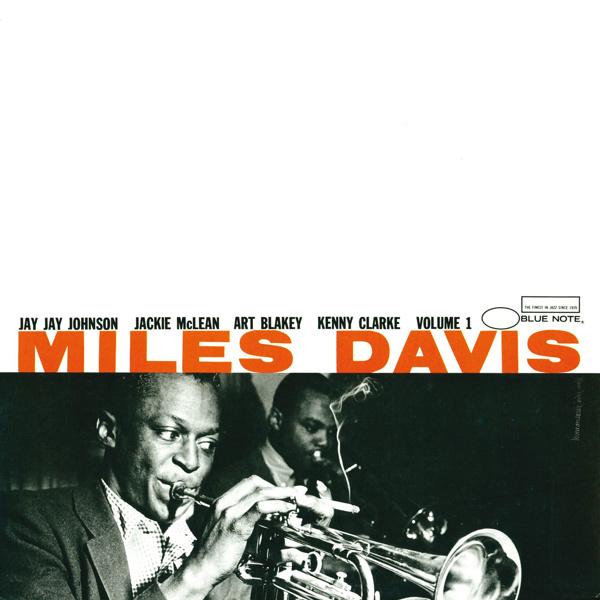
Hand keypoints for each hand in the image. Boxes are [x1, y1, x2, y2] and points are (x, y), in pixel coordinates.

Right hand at [160, 476, 332, 598]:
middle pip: (255, 483)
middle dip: (276, 486)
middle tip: (292, 493)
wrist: (199, 570)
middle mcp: (224, 503)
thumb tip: (263, 513)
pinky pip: (259, 509)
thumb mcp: (225, 528)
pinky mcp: (236, 526)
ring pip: (260, 493)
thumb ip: (241, 517)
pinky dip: (276, 506)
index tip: (282, 490)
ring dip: (281, 493)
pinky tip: (285, 509)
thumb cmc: (214, 554)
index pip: (248, 483)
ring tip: (294, 498)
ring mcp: (229, 513)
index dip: (268, 484)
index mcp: (221, 502)